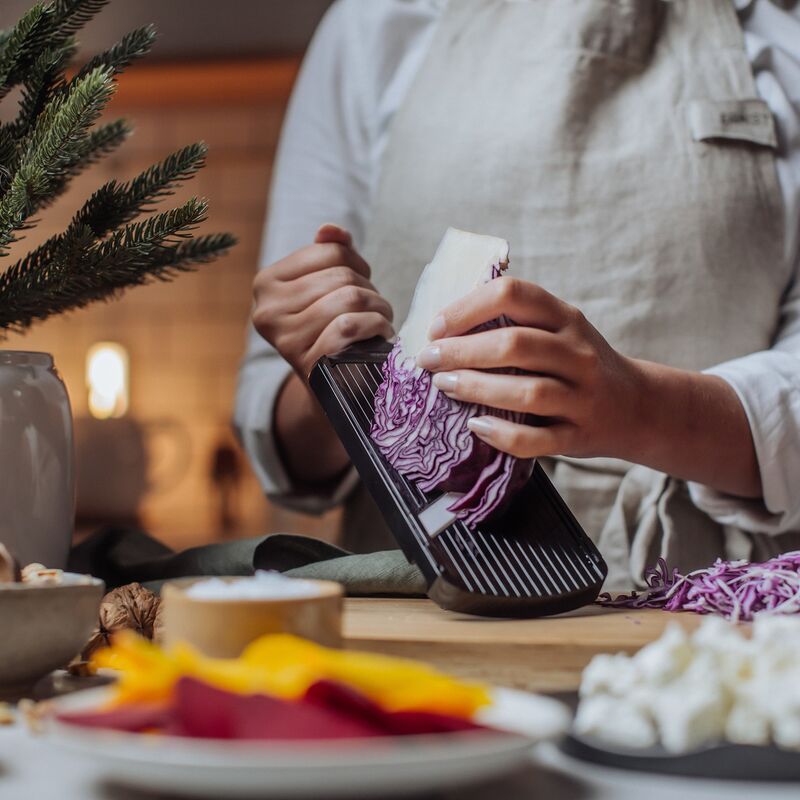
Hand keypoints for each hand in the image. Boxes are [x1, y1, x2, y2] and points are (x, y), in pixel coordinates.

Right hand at [253, 224, 393, 485]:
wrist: (330, 388)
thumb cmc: (330, 329)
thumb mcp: (324, 289)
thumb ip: (328, 253)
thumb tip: (331, 230)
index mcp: (266, 284)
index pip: (328, 252)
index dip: (356, 263)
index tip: (362, 280)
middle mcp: (266, 310)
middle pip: (341, 276)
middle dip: (369, 289)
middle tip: (375, 307)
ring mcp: (285, 338)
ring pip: (348, 299)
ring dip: (378, 308)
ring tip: (381, 319)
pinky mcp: (307, 360)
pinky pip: (349, 327)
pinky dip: (376, 327)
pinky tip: (382, 334)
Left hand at [417, 277, 641, 459]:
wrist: (639, 407)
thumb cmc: (580, 366)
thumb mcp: (561, 331)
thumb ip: (519, 322)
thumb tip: (447, 323)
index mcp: (566, 319)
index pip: (514, 295)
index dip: (468, 308)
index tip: (436, 327)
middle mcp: (578, 353)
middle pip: (515, 345)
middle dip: (461, 351)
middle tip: (428, 360)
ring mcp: (583, 396)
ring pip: (527, 390)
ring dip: (477, 388)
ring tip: (444, 386)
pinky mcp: (580, 436)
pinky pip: (538, 438)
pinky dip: (503, 434)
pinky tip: (476, 426)